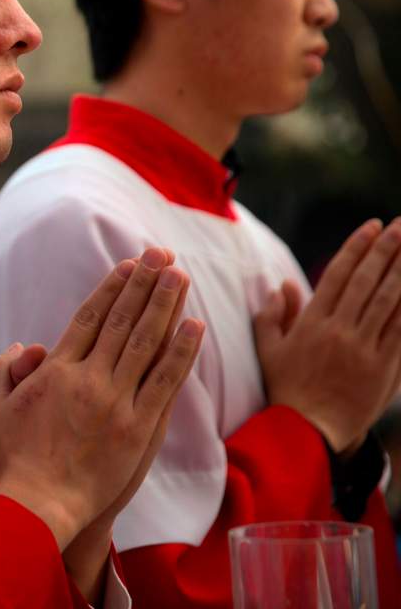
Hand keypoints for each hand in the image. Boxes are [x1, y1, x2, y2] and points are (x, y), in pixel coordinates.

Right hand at [0, 248, 204, 549]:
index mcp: (55, 372)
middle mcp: (88, 380)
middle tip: (162, 254)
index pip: (88, 318)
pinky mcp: (140, 429)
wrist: (41, 505)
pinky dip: (180, 352)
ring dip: (166, 306)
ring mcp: (117, 403)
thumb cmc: (13, 460)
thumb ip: (2, 371)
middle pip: (121, 321)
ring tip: (180, 276)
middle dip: (144, 284)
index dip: (111, 289)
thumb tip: (24, 345)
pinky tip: (194, 326)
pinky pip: (165, 382)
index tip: (128, 265)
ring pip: (146, 343)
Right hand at [255, 218, 400, 453]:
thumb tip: (284, 286)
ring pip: (388, 302)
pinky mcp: (384, 366)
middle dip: (386, 251)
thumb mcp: (268, 349)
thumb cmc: (286, 388)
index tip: (371, 227)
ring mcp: (364, 348)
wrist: (310, 429)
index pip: (337, 276)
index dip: (356, 249)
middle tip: (400, 226)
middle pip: (367, 282)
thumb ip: (273, 315)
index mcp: (312, 323)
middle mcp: (340, 331)